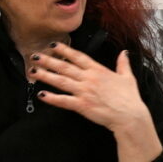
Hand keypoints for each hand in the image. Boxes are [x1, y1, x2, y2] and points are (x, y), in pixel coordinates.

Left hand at [29, 45, 152, 134]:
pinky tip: (41, 95)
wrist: (129, 116)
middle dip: (48, 61)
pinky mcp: (82, 105)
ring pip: (61, 81)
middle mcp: (89, 79)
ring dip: (45, 76)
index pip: (78, 57)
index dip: (64, 50)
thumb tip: (124, 53)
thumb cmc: (130, 98)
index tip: (52, 46)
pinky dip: (51, 98)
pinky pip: (63, 100)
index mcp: (98, 70)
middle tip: (35, 56)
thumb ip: (123, 64)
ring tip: (32, 71)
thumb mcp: (128, 78)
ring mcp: (84, 92)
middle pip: (64, 67)